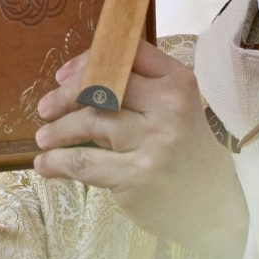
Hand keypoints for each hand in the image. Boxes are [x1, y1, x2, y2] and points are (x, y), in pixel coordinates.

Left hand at [33, 40, 246, 258]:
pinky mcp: (136, 175)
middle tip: (45, 109)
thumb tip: (73, 79)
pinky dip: (56, 162)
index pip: (126, 56)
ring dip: (57, 131)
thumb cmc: (187, 152)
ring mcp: (153, 142)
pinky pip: (83, 162)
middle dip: (64, 96)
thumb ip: (140, 90)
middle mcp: (168, 107)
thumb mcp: (177, 109)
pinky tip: (46, 164)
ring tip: (45, 139)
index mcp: (178, 83)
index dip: (88, 61)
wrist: (214, 203)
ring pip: (89, 123)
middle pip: (102, 87)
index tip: (64, 75)